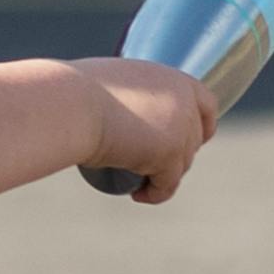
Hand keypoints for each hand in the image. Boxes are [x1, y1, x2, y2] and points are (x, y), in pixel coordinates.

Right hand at [79, 56, 216, 203]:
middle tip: (145, 165)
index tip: (186, 140)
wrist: (68, 106)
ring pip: (182, 164)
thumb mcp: (106, 82)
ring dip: (164, 176)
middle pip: (192, 139)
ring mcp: (179, 128)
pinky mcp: (167, 154)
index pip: (206, 104)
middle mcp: (183, 102)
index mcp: (171, 78)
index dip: (202, 125)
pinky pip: (168, 184)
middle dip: (176, 156)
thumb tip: (107, 107)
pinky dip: (155, 193)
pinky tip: (138, 195)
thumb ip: (119, 92)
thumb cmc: (69, 92)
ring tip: (135, 182)